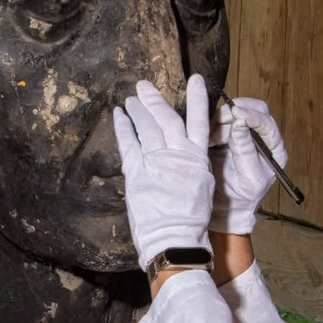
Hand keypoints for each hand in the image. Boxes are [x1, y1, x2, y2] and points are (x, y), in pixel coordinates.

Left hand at [113, 75, 213, 270]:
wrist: (176, 241)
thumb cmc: (192, 220)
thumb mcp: (203, 187)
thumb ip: (191, 165)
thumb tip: (182, 153)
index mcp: (198, 159)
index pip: (200, 122)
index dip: (198, 100)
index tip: (196, 80)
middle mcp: (178, 155)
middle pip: (166, 119)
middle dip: (155, 100)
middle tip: (144, 85)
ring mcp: (156, 162)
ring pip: (147, 127)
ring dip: (138, 111)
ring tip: (131, 98)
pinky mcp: (136, 172)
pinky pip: (128, 143)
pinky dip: (123, 127)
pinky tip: (119, 115)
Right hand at [208, 98, 286, 233]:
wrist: (225, 208)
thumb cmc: (241, 198)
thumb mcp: (248, 179)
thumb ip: (245, 152)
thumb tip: (239, 124)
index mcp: (274, 149)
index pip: (268, 123)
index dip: (253, 115)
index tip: (236, 113)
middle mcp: (262, 137)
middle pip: (255, 109)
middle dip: (235, 111)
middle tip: (218, 120)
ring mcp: (244, 133)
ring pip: (236, 112)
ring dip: (221, 119)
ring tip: (211, 139)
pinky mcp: (227, 133)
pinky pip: (221, 120)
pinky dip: (213, 124)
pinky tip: (207, 138)